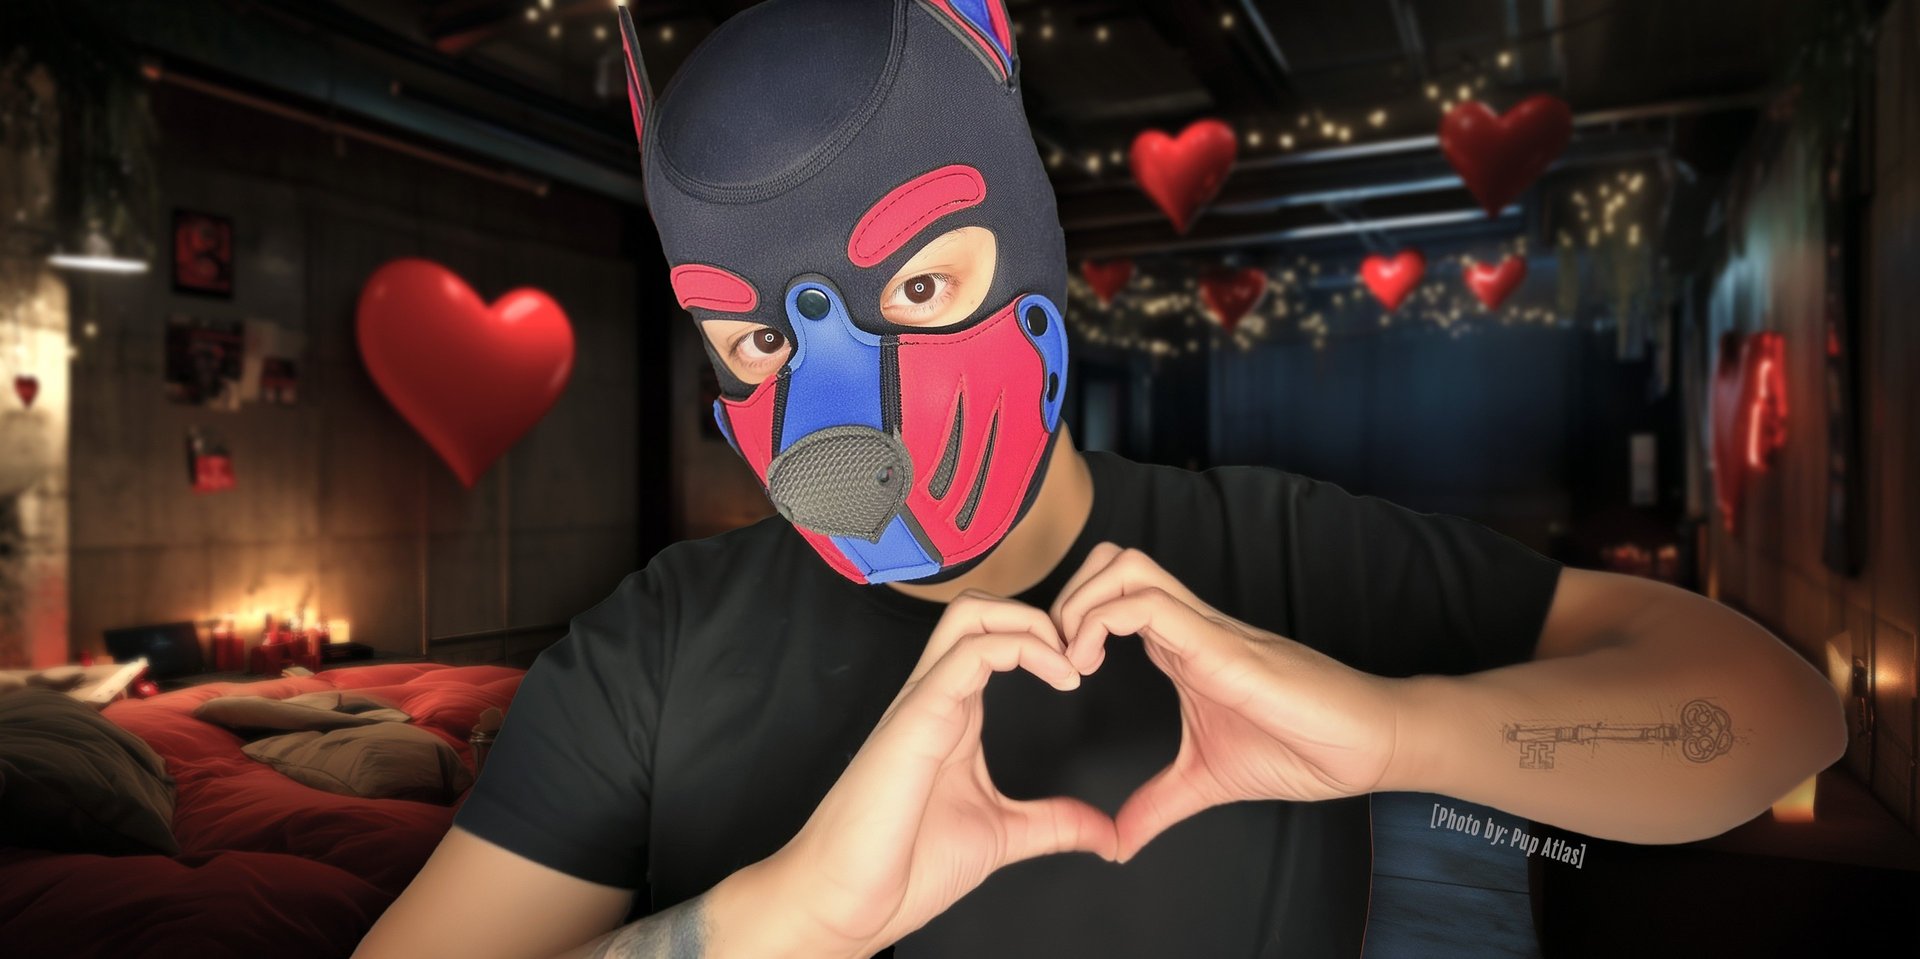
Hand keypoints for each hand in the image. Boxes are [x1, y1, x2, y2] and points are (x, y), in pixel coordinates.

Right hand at [745, 590, 1116, 957]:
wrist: (850, 900)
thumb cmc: (907, 864)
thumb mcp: (1003, 836)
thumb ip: (1054, 824)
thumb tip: (1107, 835)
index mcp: (954, 714)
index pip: (992, 639)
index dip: (1043, 639)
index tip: (1085, 674)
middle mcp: (936, 696)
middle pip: (977, 610)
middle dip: (1037, 615)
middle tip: (1079, 659)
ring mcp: (924, 702)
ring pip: (969, 615)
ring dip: (1029, 623)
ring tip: (1068, 662)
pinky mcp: (918, 716)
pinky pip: (968, 653)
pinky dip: (1020, 647)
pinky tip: (1058, 678)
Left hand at [1051, 543, 1400, 861]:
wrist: (1367, 745)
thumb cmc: (1300, 748)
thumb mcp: (1206, 783)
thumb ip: (1158, 806)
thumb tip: (1117, 844)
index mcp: (1178, 647)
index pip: (1108, 596)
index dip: (1067, 623)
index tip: (1055, 677)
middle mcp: (1186, 625)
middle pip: (1108, 561)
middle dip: (1065, 600)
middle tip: (1054, 660)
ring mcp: (1204, 628)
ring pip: (1124, 567)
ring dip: (1081, 605)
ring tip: (1072, 663)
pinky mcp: (1220, 643)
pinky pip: (1150, 606)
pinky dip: (1102, 623)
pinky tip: (1090, 669)